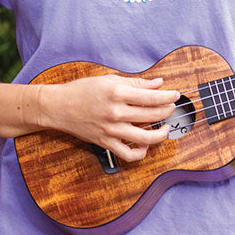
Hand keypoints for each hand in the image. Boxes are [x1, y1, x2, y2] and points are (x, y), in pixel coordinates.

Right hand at [41, 74, 178, 162]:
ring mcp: (111, 130)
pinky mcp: (105, 143)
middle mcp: (116, 112)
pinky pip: (128, 154)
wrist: (58, 107)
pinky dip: (141, 152)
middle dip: (167, 111)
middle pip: (152, 115)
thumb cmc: (82, 91)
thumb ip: (136, 83)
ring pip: (145, 138)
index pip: (152, 97)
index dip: (168, 96)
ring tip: (164, 128)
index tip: (175, 95)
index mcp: (117, 93)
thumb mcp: (109, 80)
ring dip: (161, 134)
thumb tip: (158, 83)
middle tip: (170, 107)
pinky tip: (145, 144)